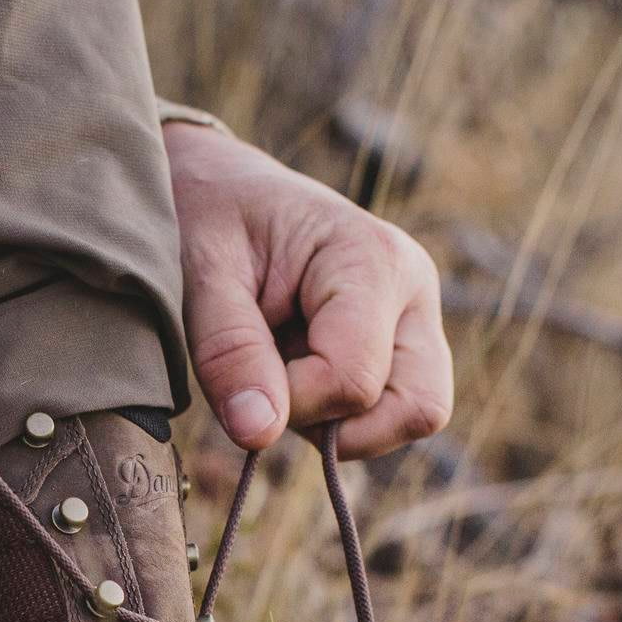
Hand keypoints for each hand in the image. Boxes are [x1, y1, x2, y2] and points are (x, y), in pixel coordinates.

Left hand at [165, 122, 451, 459]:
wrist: (224, 189)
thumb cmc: (212, 219)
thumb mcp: (202, 274)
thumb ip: (227, 351)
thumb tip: (259, 432)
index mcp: (373, 258)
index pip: (354, 380)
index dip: (293, 402)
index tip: (246, 378)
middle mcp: (414, 290)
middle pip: (418, 408)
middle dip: (337, 426)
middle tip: (276, 387)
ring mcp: (419, 318)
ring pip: (416, 416)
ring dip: (343, 426)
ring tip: (286, 377)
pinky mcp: (408, 343)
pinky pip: (398, 412)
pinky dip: (345, 418)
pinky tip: (301, 375)